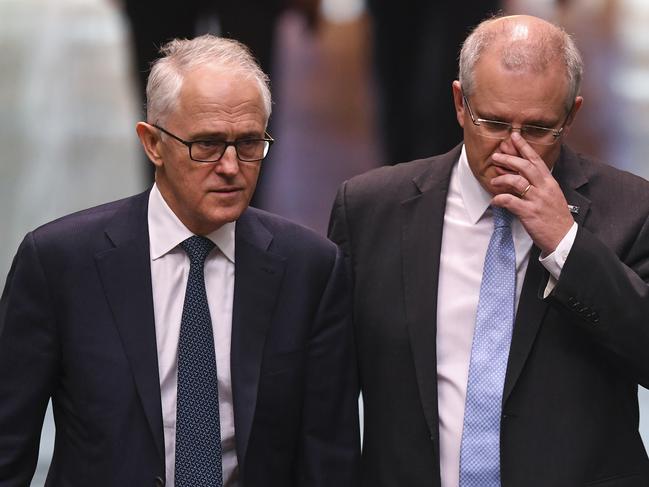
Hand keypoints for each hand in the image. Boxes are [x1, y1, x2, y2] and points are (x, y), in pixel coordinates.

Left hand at [490, 132, 573, 254]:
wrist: (565, 238)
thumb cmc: (555, 218)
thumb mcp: (550, 196)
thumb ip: (536, 185)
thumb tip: (518, 176)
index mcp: (549, 182)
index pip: (536, 160)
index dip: (524, 147)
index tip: (514, 136)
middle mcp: (544, 188)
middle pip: (525, 166)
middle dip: (509, 159)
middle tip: (496, 156)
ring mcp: (537, 200)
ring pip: (517, 181)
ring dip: (502, 179)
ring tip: (493, 180)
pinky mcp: (529, 213)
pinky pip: (511, 201)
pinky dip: (500, 199)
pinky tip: (494, 201)